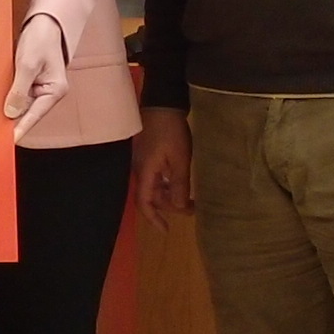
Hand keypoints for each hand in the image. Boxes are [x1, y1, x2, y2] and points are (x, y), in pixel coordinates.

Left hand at [1, 14, 69, 127]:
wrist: (44, 21)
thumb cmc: (41, 38)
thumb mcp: (28, 64)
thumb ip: (19, 90)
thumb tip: (11, 112)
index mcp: (54, 91)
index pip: (34, 116)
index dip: (19, 129)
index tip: (7, 141)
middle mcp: (48, 92)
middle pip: (27, 112)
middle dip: (11, 119)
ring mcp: (39, 87)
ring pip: (20, 104)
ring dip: (7, 107)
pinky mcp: (30, 81)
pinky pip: (17, 94)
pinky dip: (7, 97)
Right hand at [135, 106, 193, 224]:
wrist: (162, 103)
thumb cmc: (171, 131)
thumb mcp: (180, 158)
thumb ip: (179, 184)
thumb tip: (179, 207)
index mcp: (146, 173)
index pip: (145, 204)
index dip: (154, 219)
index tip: (167, 230)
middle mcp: (141, 170)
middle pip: (152, 197)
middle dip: (170, 206)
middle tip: (192, 209)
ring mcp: (143, 162)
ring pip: (155, 187)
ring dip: (170, 195)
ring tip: (190, 198)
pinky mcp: (148, 154)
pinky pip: (156, 176)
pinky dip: (168, 184)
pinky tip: (180, 182)